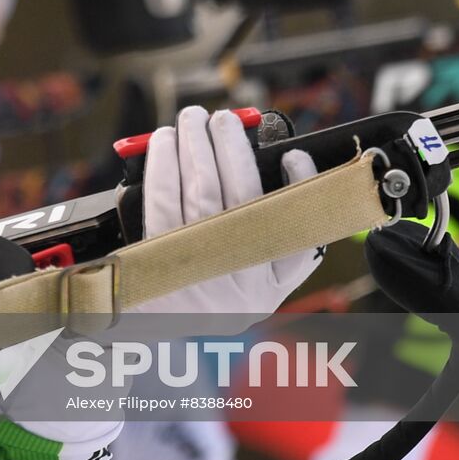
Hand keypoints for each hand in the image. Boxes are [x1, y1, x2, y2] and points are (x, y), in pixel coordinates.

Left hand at [139, 106, 320, 313]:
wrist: (156, 340)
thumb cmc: (208, 296)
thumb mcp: (251, 281)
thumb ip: (269, 235)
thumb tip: (274, 165)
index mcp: (272, 281)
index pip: (301, 231)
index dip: (301, 186)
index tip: (295, 155)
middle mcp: (240, 277)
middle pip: (243, 198)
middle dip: (232, 147)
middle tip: (223, 119)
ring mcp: (200, 269)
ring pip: (203, 191)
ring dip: (195, 145)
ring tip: (192, 120)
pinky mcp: (159, 259)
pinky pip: (162, 200)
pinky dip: (164, 165)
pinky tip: (164, 144)